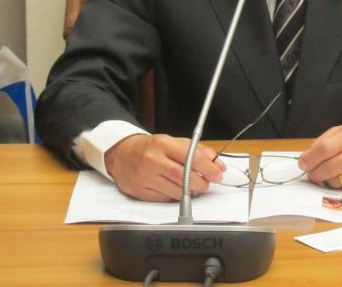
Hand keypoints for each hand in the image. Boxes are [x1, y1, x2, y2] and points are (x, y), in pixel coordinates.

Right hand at [104, 133, 224, 200]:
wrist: (122, 154)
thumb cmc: (151, 148)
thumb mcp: (173, 142)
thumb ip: (197, 150)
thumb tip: (218, 164)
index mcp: (163, 144)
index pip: (191, 157)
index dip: (208, 168)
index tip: (218, 174)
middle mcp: (153, 160)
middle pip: (184, 177)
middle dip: (201, 183)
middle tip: (206, 183)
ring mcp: (145, 177)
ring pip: (176, 192)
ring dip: (189, 192)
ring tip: (191, 186)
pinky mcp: (139, 191)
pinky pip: (165, 199)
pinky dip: (174, 196)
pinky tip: (174, 188)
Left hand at [298, 122, 341, 188]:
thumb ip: (325, 141)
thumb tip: (306, 157)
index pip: (325, 148)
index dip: (310, 158)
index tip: (303, 163)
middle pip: (329, 167)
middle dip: (315, 173)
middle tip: (311, 173)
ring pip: (337, 180)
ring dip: (327, 180)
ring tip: (327, 173)